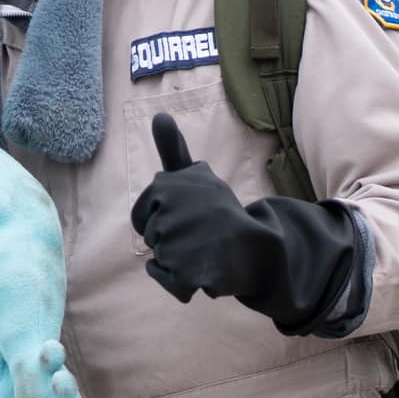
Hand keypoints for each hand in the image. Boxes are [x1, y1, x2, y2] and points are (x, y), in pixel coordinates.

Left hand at [129, 113, 284, 302]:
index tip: (189, 215)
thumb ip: (172, 149)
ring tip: (205, 250)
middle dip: (171, 242)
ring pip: (158, 260)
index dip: (162, 220)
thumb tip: (159, 114)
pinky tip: (202, 271)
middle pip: (150, 239)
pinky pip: (165, 279)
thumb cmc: (219, 211)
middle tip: (201, 233)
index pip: (141, 217)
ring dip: (177, 261)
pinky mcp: (187, 273)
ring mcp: (178, 244)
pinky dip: (178, 282)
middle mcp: (170, 212)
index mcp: (166, 186)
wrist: (258, 246)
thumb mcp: (195, 175)